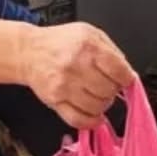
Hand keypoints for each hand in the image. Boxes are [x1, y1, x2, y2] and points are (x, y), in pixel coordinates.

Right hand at [16, 22, 135, 128]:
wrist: (28, 51)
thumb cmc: (60, 42)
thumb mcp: (91, 34)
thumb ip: (113, 52)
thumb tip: (128, 75)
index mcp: (88, 46)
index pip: (120, 71)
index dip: (126, 79)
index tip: (123, 79)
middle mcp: (75, 66)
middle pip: (109, 91)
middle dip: (112, 91)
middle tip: (106, 85)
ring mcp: (64, 85)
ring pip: (97, 108)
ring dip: (101, 105)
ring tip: (96, 95)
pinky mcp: (54, 100)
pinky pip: (78, 120)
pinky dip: (90, 121)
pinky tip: (93, 114)